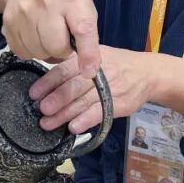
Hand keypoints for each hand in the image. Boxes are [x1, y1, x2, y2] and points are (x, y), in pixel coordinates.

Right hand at [0, 0, 100, 76]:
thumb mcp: (82, 3)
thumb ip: (89, 32)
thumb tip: (89, 68)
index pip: (83, 28)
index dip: (88, 53)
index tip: (90, 71)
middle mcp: (46, 2)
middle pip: (56, 46)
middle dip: (62, 50)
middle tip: (62, 39)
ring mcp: (24, 13)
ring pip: (39, 53)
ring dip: (46, 51)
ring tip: (47, 35)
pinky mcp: (8, 24)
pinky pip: (23, 53)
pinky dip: (31, 51)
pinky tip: (34, 36)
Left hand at [30, 47, 183, 133]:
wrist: (149, 73)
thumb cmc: (118, 64)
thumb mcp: (98, 55)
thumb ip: (76, 64)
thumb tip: (48, 79)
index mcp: (90, 58)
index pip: (65, 70)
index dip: (48, 82)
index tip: (33, 93)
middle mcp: (98, 73)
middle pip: (72, 87)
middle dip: (55, 100)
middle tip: (41, 110)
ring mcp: (109, 89)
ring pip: (82, 103)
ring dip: (64, 115)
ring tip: (48, 124)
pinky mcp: (118, 104)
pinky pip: (99, 113)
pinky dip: (85, 121)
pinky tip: (73, 127)